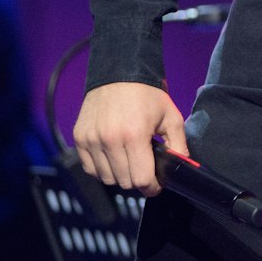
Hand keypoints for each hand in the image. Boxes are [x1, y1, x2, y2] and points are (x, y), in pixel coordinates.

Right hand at [73, 81, 185, 195]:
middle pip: (123, 181)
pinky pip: (90, 168)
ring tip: (130, 162)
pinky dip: (102, 169)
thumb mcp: (171, 117)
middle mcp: (109, 140)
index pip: (140, 179)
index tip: (156, 185)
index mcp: (134, 136)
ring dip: (120, 176)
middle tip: (145, 170)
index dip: (152, 187)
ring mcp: (91, 140)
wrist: (118, 74)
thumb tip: (182, 167)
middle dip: (138, 180)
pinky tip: (114, 158)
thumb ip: (178, 145)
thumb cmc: (147, 95)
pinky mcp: (79, 139)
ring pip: (106, 178)